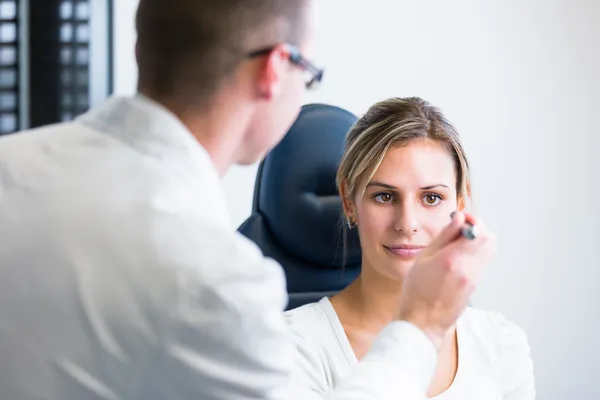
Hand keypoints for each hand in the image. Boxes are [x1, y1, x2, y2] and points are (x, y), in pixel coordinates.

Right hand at [397, 212, 496, 349]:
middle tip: (462, 228)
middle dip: (479, 229)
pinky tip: (457, 257)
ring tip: (459, 243)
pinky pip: (482, 262)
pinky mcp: (475, 286)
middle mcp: (469, 268)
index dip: (472, 219)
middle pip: (490, 239)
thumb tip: (458, 218)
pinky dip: (475, 254)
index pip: (478, 230)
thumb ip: (444, 236)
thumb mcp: (423, 258)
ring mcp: (475, 279)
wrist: (423, 321)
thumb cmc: (417, 290)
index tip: (460, 217)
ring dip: (479, 241)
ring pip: (489, 251)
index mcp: (453, 259)